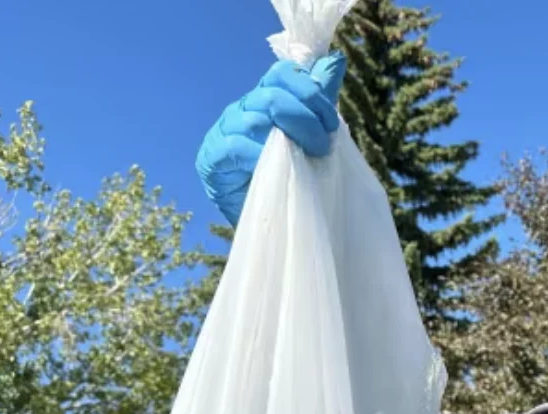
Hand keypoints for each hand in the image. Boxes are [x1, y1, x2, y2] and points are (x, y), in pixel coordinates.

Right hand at [195, 52, 346, 225]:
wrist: (270, 218)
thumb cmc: (291, 173)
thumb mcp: (311, 133)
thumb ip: (320, 97)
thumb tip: (335, 60)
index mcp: (263, 99)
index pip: (282, 75)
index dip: (310, 92)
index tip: (331, 122)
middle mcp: (242, 110)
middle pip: (272, 95)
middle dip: (305, 117)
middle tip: (324, 144)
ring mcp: (223, 132)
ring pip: (254, 119)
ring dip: (289, 137)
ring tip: (309, 157)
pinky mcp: (212, 158)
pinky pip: (235, 146)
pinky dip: (260, 154)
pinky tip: (277, 165)